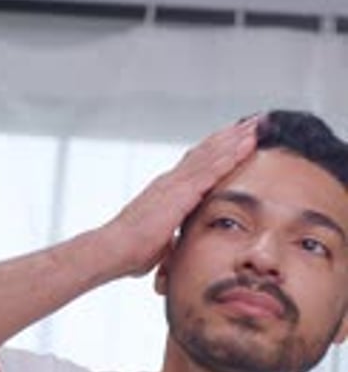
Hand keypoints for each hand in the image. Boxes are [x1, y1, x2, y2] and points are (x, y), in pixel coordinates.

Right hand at [102, 117, 257, 276]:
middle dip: (231, 136)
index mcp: (167, 191)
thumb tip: (173, 247)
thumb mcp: (159, 243)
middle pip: (207, 151)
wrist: (114, 250)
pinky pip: (210, 170)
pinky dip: (230, 156)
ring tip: (256, 125)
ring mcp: (175, 184)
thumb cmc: (131, 251)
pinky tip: (246, 146)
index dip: (217, 149)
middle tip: (254, 121)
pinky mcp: (180, 194)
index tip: (236, 138)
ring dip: (235, 139)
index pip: (197, 163)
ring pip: (212, 154)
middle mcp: (172, 181)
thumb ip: (170, 238)